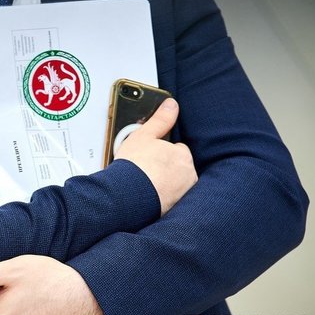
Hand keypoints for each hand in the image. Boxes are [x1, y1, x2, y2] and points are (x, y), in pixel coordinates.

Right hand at [114, 98, 197, 214]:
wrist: (126, 198)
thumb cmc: (134, 168)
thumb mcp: (143, 135)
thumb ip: (160, 119)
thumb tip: (171, 105)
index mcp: (183, 156)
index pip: (177, 150)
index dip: (162, 152)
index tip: (150, 156)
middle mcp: (188, 176)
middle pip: (177, 168)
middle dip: (164, 168)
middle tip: (145, 170)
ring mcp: (182, 195)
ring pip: (174, 185)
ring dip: (163, 184)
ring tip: (144, 184)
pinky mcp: (174, 210)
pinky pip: (169, 201)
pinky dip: (161, 199)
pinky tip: (147, 197)